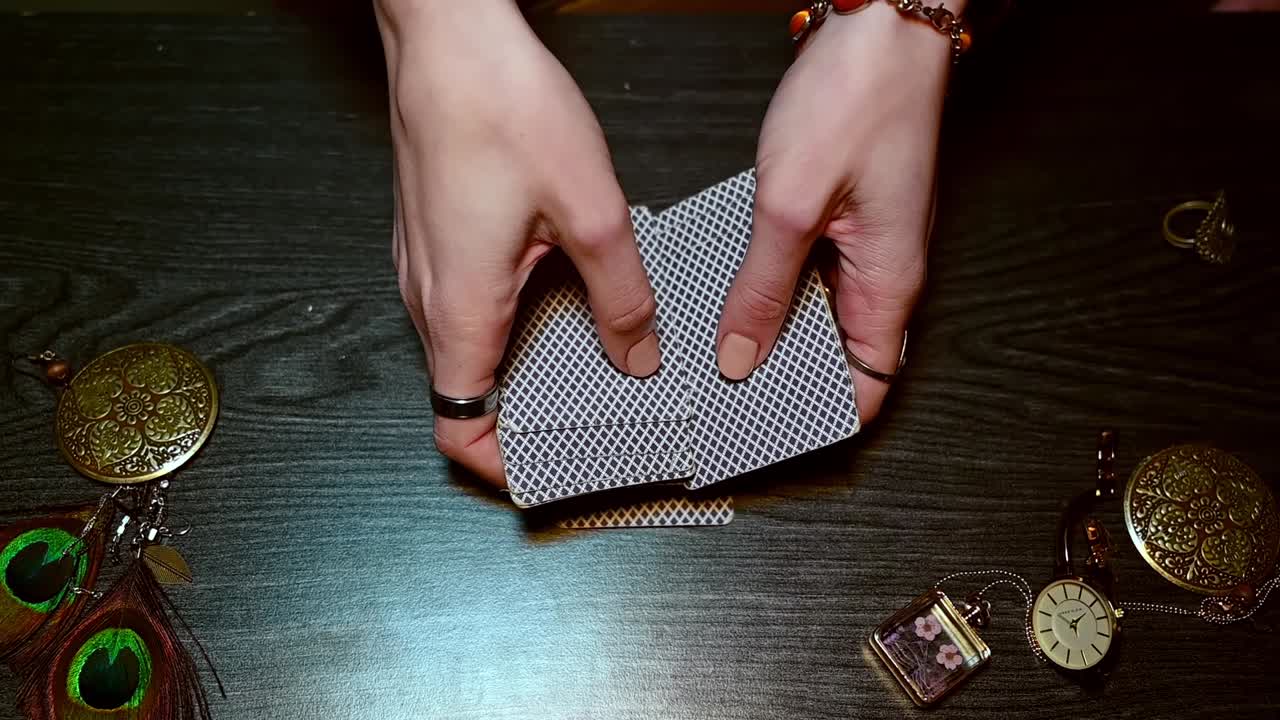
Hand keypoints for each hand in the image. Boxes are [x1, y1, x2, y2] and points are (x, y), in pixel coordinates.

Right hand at [376, 0, 660, 485]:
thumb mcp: (589, 213)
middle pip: (467, 390)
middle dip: (527, 412)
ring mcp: (423, 262)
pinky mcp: (432, 231)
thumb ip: (619, 297)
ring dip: (522, 360)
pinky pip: (467, 299)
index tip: (546, 465)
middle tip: (592, 407)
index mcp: (459, 306)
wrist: (446, 34)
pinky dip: (511, 316)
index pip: (456, 426)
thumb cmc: (498, 105)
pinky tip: (562, 287)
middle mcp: (426, 294)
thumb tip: (637, 354)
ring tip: (589, 350)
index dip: (499, 463)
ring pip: (467, 344)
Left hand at [716, 3, 953, 422]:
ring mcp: (867, 244)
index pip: (867, 387)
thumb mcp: (790, 207)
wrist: (883, 23)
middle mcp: (885, 272)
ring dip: (775, 332)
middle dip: (785, 379)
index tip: (766, 432)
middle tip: (723, 394)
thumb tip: (741, 355)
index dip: (820, 417)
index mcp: (888, 284)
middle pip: (838, 356)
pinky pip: (810, 273)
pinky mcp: (847, 215)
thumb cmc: (859, 98)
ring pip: (820, 314)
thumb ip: (763, 288)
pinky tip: (732, 289)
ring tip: (718, 347)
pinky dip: (774, 287)